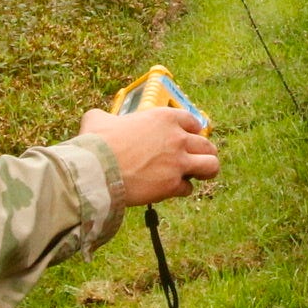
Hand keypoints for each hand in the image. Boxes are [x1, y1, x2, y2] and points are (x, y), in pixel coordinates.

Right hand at [81, 105, 217, 206]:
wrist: (98, 170)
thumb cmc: (96, 144)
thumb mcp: (98, 119)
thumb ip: (105, 117)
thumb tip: (97, 119)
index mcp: (163, 118)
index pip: (192, 121)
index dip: (192, 130)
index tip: (189, 136)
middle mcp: (177, 138)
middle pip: (206, 144)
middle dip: (203, 152)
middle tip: (192, 159)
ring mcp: (178, 162)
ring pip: (211, 165)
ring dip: (204, 170)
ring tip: (195, 174)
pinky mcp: (173, 184)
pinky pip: (188, 188)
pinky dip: (180, 190)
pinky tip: (169, 189)